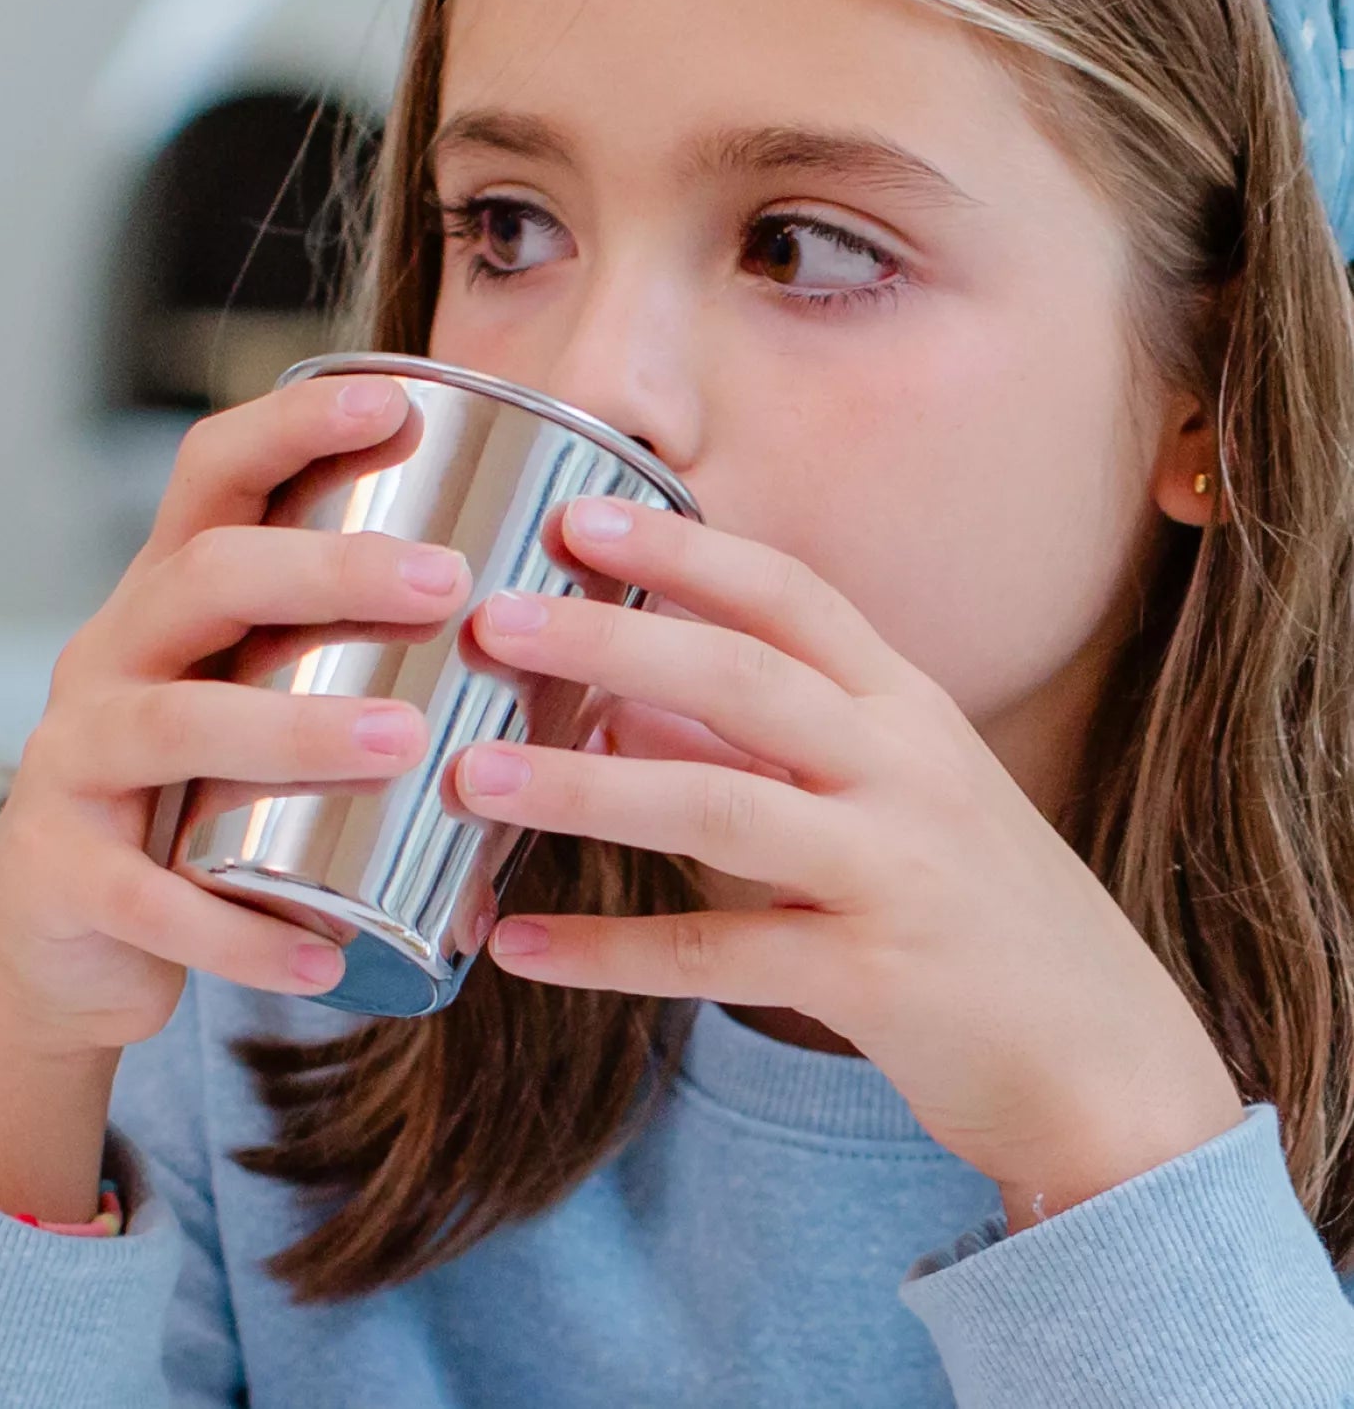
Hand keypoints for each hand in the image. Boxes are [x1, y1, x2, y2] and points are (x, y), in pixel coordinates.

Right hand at [0, 375, 472, 1054]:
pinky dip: (237, 933)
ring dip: (291, 733)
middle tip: (444, 584)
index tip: (397, 400)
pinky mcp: (62, 876)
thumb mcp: (260, 701)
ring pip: (174, 726)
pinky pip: (150, 901)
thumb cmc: (204, 796)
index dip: (293, 428)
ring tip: (402, 748)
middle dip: (324, 568)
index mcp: (170, 600)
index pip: (214, 478)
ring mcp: (74, 764)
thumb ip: (355, 660)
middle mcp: (112, 658)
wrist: (67, 936)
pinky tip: (322, 959)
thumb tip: (552, 634)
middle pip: (206, 578)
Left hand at [457, 496, 1243, 1229]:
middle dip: (612, 640)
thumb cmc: (974, 906)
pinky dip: (612, 951)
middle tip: (495, 621)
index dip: (683, 550)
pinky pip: (718, 958)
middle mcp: (907, 770)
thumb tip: (620, 708)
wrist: (1099, 1057)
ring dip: (587, 791)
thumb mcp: (883, 798)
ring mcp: (896, 870)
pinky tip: (521, 943)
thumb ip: (758, 749)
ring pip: (719, 809)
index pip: (788, 597)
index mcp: (908, 708)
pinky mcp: (877, 978)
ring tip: (474, 777)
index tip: (578, 516)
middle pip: (743, 679)